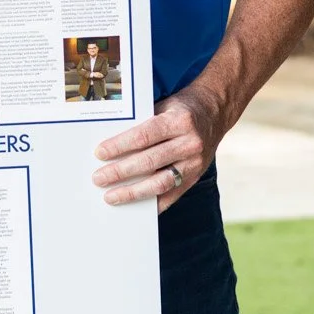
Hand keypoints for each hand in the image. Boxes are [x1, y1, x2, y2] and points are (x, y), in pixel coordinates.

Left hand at [92, 85, 219, 211]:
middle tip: (98, 178)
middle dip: (120, 172)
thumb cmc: (181, 108)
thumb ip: (143, 122)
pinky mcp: (196, 176)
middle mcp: (190, 143)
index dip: (120, 145)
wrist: (215, 111)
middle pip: (149, 161)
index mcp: (179, 121)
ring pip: (160, 182)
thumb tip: (112, 143)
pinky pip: (172, 194)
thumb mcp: (164, 105)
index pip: (144, 136)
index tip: (100, 153)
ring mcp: (195, 163)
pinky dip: (153, 204)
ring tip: (111, 196)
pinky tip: (136, 208)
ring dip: (133, 192)